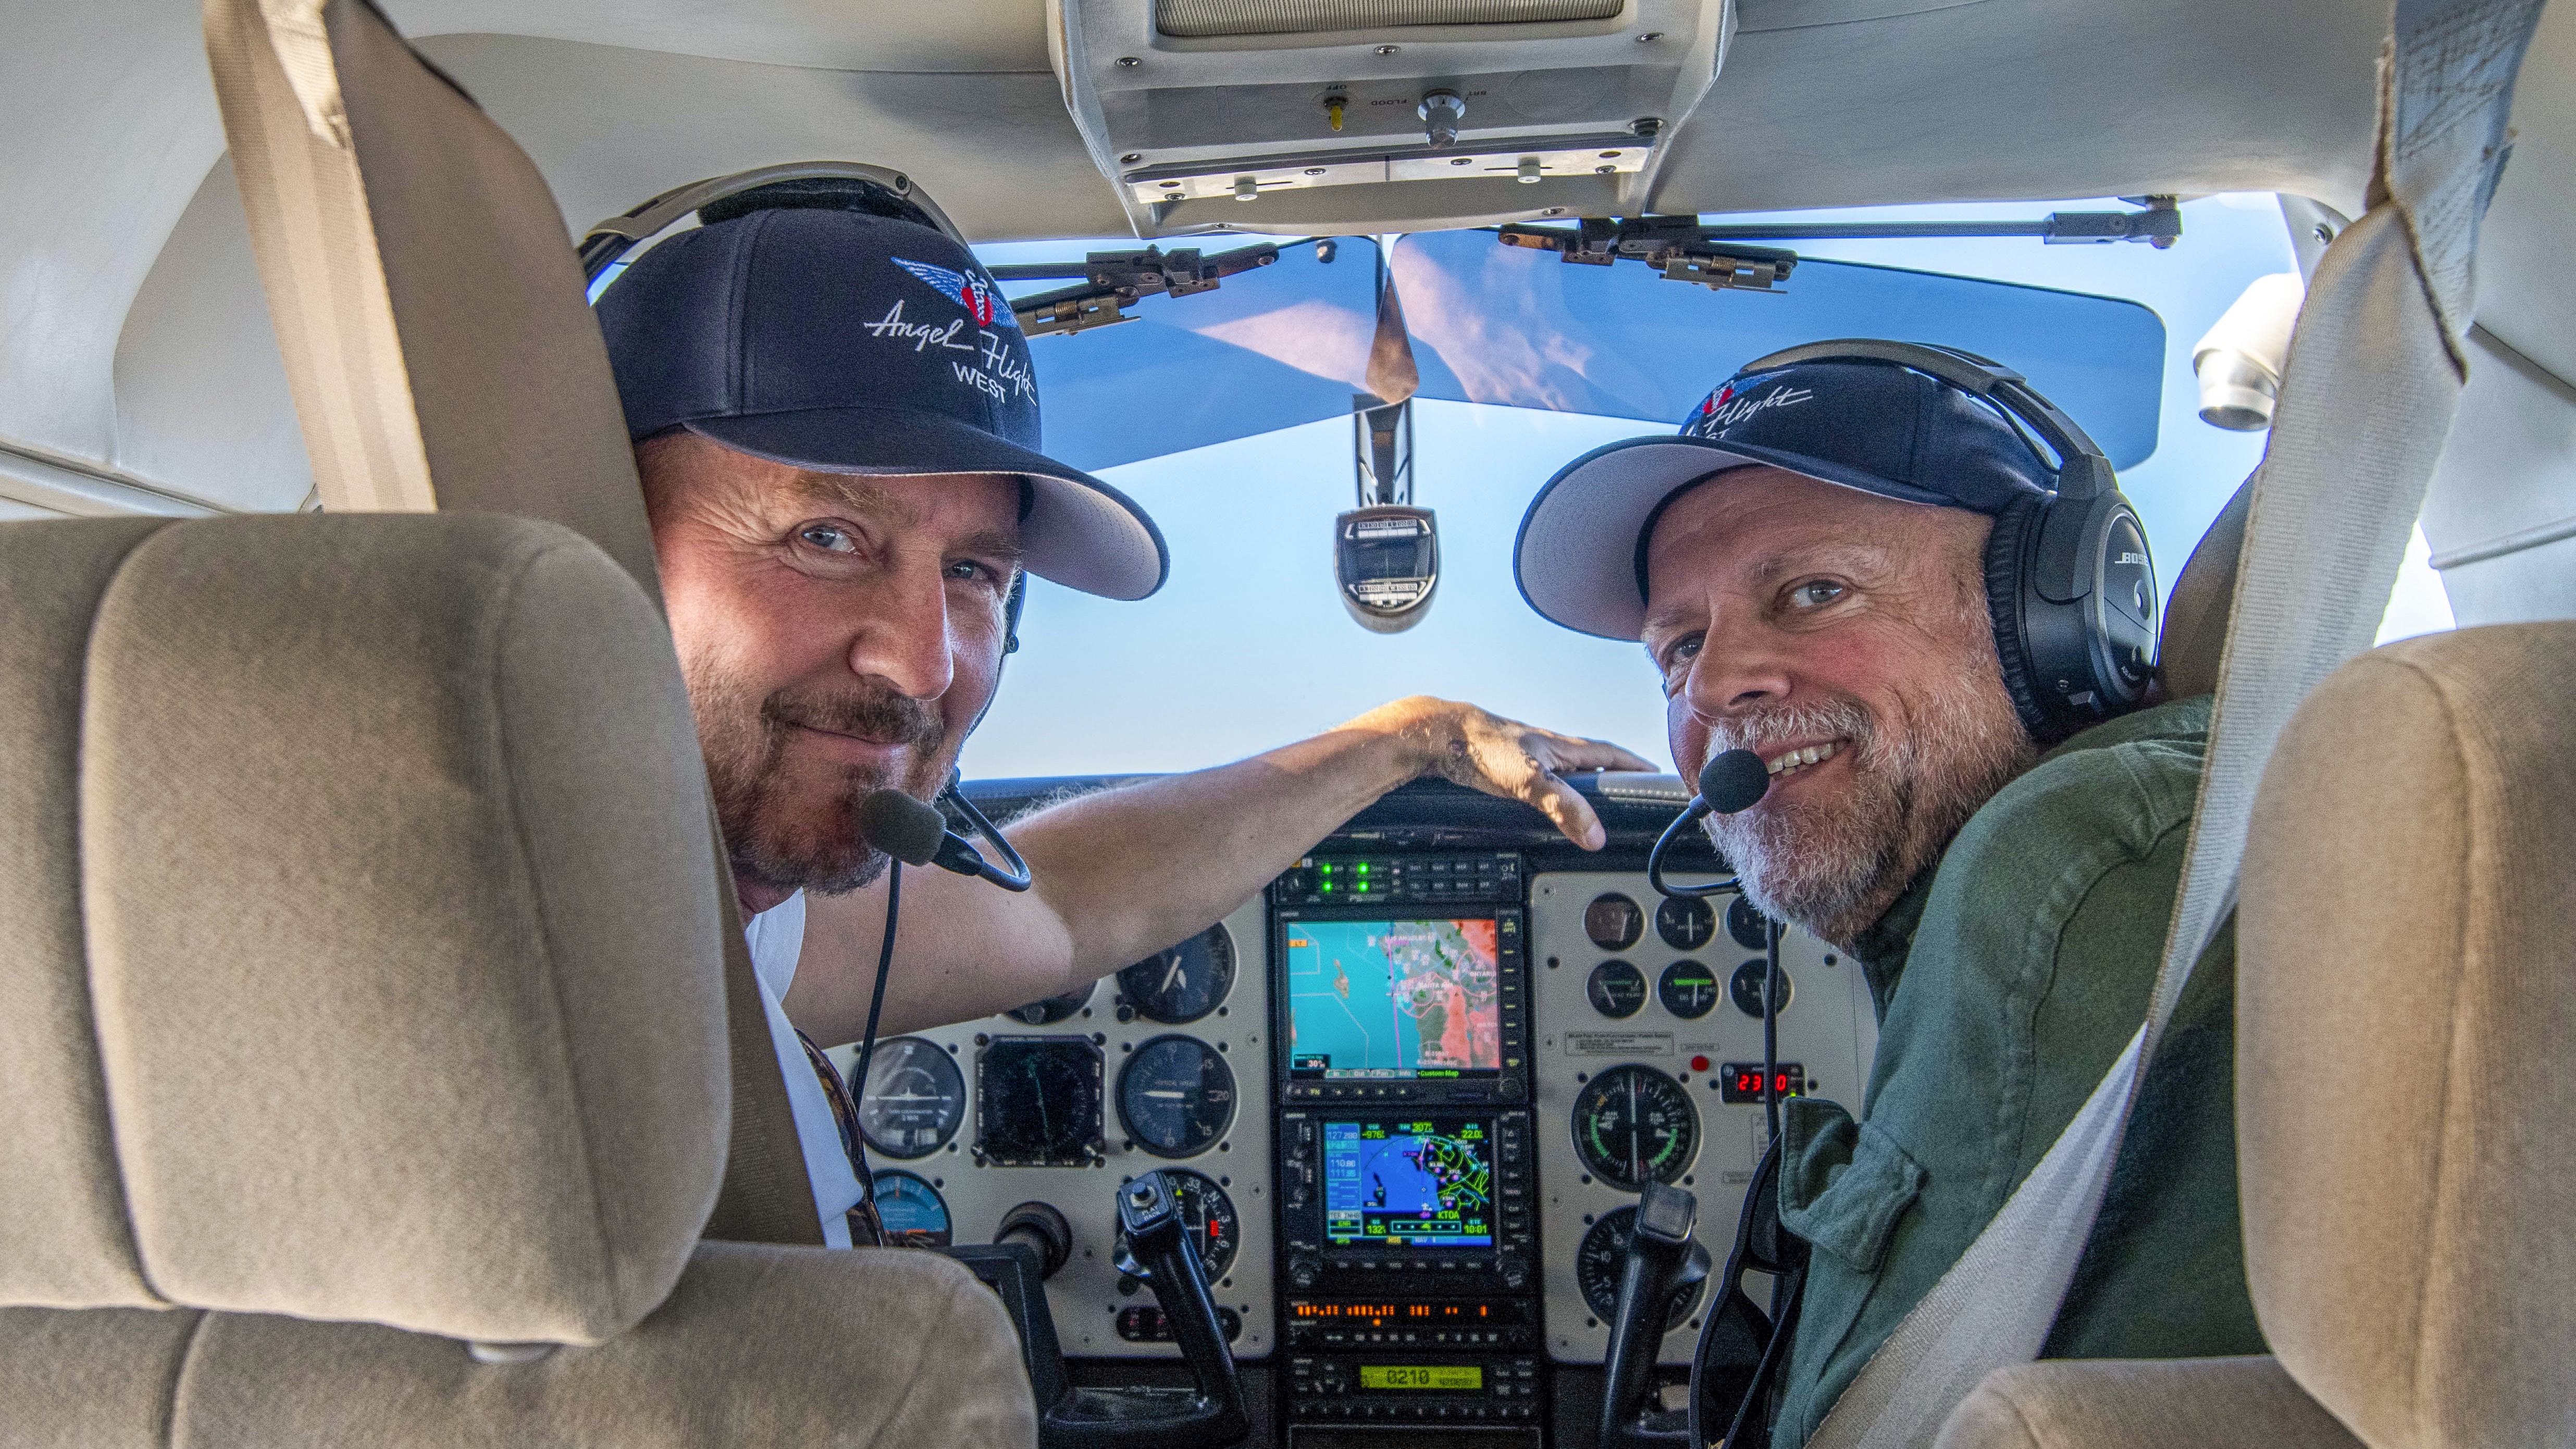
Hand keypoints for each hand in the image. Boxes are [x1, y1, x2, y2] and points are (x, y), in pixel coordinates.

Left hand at [1339, 697, 1655, 849]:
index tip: (1662, 780)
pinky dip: (1562, 798)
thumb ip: (1564, 807)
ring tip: (1604, 813)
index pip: (1618, 756)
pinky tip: (1556, 810)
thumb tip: (1596, 835)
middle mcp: (1557, 752)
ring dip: (1591, 792)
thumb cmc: (1484, 747)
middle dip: (1621, 782)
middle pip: (1600, 767)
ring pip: (1575, 777)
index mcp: (1569, 748)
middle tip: (1639, 802)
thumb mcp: (1530, 781)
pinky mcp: (1516, 771)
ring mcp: (1537, 760)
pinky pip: (1551, 786)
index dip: (1641, 769)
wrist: (1442, 737)